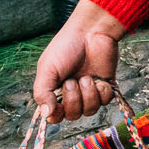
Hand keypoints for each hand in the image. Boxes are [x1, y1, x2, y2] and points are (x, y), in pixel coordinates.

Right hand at [32, 0, 125, 121]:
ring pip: (90, 111)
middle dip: (73, 100)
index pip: (54, 116)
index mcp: (54, 91)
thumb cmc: (66, 47)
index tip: (57, 104)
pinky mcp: (105, 87)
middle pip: (73, 116)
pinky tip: (98, 78)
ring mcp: (89, 92)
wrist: (91, 32)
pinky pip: (105, 102)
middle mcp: (72, 94)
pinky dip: (102, 91)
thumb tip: (46, 115)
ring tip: (86, 77)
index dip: (56, 115)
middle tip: (72, 80)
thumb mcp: (47, 69)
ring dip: (88, 95)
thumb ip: (43, 93)